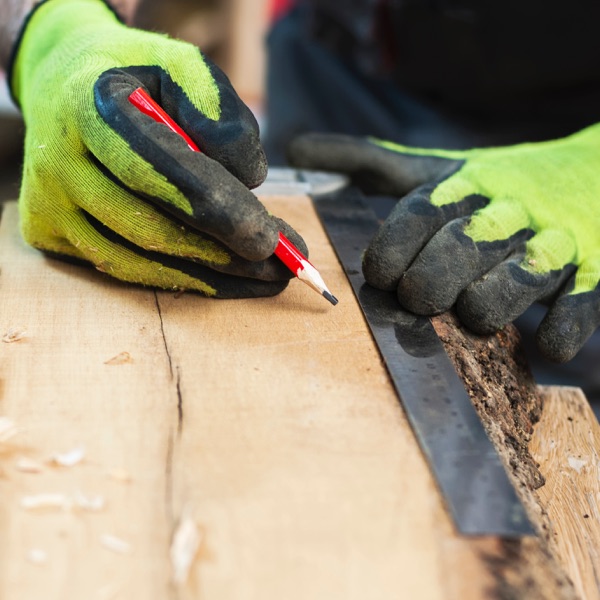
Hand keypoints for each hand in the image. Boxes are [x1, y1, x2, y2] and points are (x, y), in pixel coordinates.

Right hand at [10, 0, 304, 297]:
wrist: (67, 87)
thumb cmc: (138, 79)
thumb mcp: (185, 70)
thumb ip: (222, 114)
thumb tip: (250, 179)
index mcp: (88, 107)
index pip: (154, 167)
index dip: (214, 207)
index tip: (266, 237)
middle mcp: (59, 161)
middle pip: (148, 226)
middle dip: (222, 253)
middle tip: (280, 266)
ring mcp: (50, 204)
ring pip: (139, 260)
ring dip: (210, 276)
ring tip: (266, 278)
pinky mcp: (51, 232)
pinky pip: (126, 271)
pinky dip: (183, 281)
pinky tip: (227, 280)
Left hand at [288, 131, 599, 361]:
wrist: (594, 173)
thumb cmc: (493, 186)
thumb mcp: (433, 169)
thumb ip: (368, 162)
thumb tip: (298, 149)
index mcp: (464, 186)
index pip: (417, 216)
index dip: (390, 252)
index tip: (379, 276)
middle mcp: (508, 210)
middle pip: (457, 252)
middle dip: (428, 287)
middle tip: (419, 300)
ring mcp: (556, 240)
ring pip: (511, 284)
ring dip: (483, 309)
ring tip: (472, 312)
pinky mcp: (598, 270)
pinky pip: (579, 307)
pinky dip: (558, 332)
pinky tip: (542, 343)